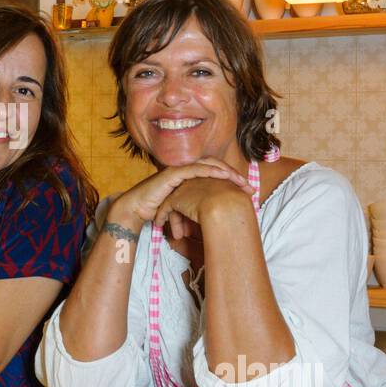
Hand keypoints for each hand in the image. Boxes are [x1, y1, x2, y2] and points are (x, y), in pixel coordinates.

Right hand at [110, 159, 252, 231]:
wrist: (137, 210)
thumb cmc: (157, 210)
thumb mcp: (182, 210)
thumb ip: (196, 210)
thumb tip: (214, 221)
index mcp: (190, 178)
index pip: (215, 174)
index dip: (232, 180)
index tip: (247, 191)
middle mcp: (186, 171)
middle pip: (216, 167)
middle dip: (234, 175)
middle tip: (248, 187)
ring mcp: (179, 170)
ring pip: (208, 165)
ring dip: (226, 172)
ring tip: (240, 181)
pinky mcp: (173, 173)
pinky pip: (195, 168)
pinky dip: (210, 170)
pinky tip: (222, 175)